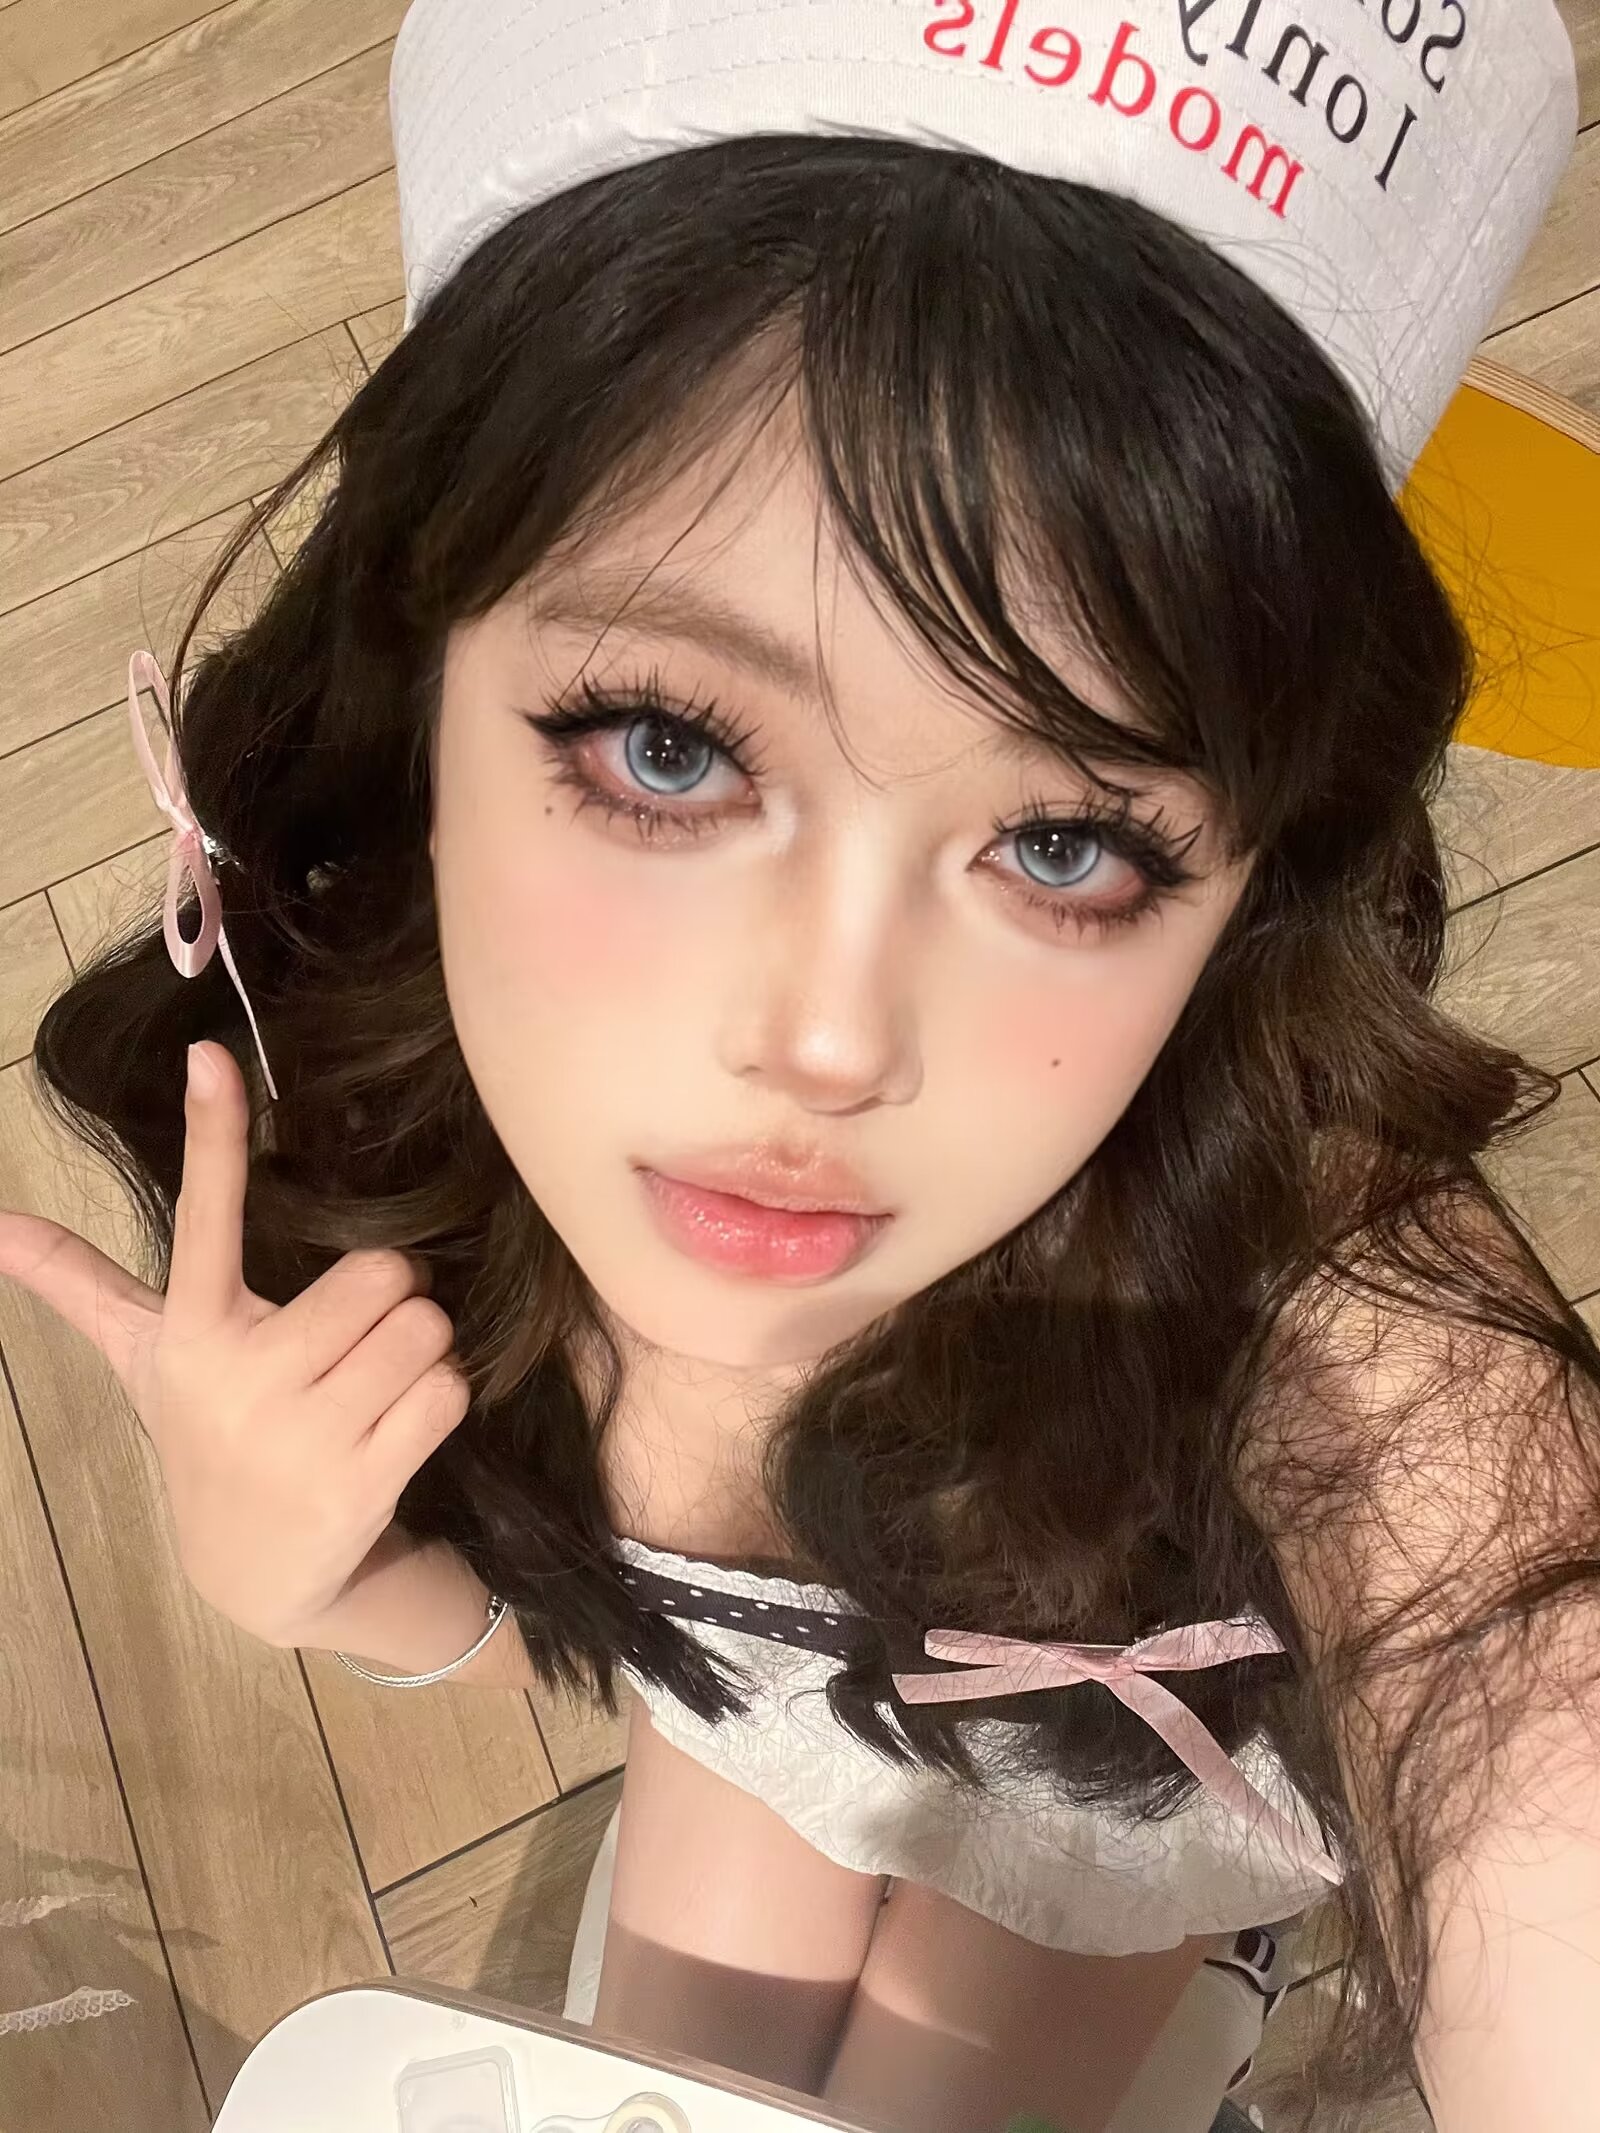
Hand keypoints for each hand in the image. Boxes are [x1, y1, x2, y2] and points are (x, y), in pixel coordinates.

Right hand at [0, 1040, 470, 1647]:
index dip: (211, 1134)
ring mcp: (300, 1435)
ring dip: (421, 1347)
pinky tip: (399, 1426)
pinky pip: (444, 1390)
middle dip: (390, 1295)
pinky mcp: (360, 1481)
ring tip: (375, 1382)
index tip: (211, 1054)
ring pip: (423, 1327)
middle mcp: (241, 1379)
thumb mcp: (146, 1361)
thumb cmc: (210, 1432)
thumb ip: (82, 1286)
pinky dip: (440, 1398)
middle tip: (358, 1332)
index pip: (204, 1217)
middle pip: (381, 1272)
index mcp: (193, 1333)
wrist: (257, 1575)